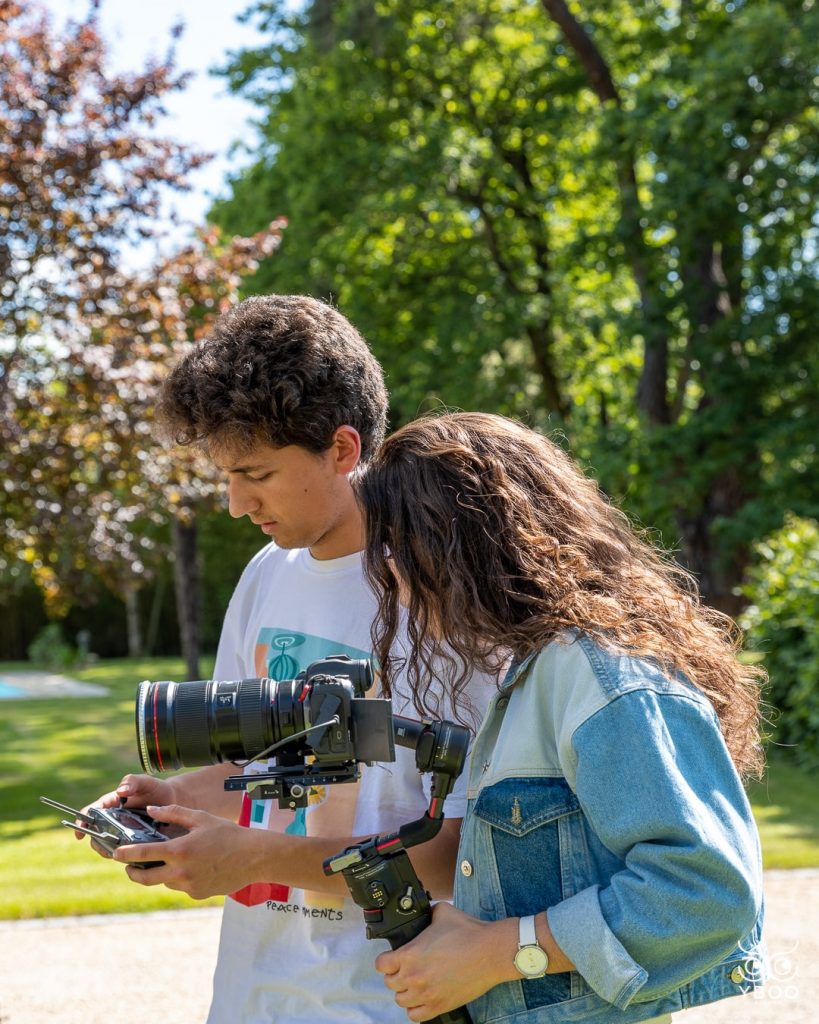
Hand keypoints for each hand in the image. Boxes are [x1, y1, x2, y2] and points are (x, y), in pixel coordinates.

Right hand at [75, 774, 179, 853]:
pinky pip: (124, 851)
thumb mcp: (145, 781)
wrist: (172, 800)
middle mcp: (113, 818)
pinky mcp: (132, 841)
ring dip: (108, 850)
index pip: (93, 810)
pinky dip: (123, 855)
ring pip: (108, 843)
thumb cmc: (155, 788)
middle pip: (97, 831)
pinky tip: (129, 858)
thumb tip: (120, 791)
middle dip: (95, 841)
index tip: (80, 832)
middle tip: (102, 847)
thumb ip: (133, 782)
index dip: (83, 821)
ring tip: (114, 854)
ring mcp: (122, 831)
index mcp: (112, 802)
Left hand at [113, 804, 265, 899]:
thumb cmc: (228, 834)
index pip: (143, 853)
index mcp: (179, 850)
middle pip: (145, 877)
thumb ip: (173, 813)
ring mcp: (188, 885)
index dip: (125, 854)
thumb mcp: (200, 818)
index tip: (115, 854)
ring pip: (164, 881)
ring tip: (166, 861)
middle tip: (129, 866)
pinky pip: (181, 886)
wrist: (253, 857)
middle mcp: (180, 871)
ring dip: (160, 872)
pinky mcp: (196, 894)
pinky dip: (180, 877)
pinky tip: (193, 866)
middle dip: (133, 872)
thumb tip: (151, 811)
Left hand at [375, 902, 516, 1021]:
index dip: (386, 960)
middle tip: (405, 969)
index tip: (391, 958)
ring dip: (405, 992)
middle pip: (390, 983)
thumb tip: (424, 914)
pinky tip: (422, 999)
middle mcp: (413, 976)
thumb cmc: (468, 932)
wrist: (490, 952)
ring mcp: (426, 994)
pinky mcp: (439, 1006)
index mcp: (410, 954)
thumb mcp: (441, 912)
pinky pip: (416, 1016)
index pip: (381, 964)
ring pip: (401, 1001)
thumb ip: (427, 914)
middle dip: (395, 975)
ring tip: (414, 985)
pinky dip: (416, 1009)